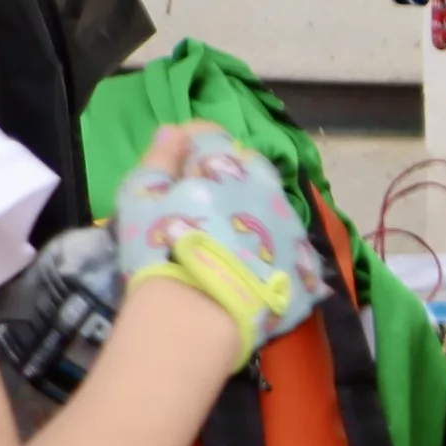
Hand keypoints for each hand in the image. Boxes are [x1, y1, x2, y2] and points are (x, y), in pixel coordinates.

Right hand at [112, 123, 325, 360]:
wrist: (200, 314)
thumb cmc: (161, 245)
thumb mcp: (141, 195)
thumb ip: (159, 158)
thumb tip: (174, 132)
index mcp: (226, 166)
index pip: (211, 136)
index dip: (190, 144)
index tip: (177, 164)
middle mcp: (268, 190)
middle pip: (249, 169)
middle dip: (227, 176)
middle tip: (201, 202)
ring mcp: (292, 229)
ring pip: (272, 206)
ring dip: (252, 211)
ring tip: (225, 238)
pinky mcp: (304, 269)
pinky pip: (290, 248)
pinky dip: (271, 249)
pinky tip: (249, 266)